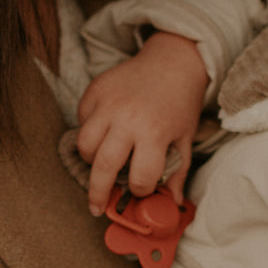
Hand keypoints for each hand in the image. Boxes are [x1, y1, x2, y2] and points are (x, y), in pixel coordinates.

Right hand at [76, 31, 208, 215]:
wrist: (173, 60)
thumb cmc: (181, 102)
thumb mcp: (185, 138)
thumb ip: (178, 172)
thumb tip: (173, 205)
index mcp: (154, 132)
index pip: (139, 178)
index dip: (140, 189)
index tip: (141, 188)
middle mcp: (128, 118)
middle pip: (103, 167)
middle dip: (98, 193)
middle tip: (97, 207)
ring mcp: (108, 102)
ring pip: (84, 144)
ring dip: (90, 160)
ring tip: (101, 162)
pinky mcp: (96, 89)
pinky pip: (82, 119)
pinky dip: (89, 130)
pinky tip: (104, 131)